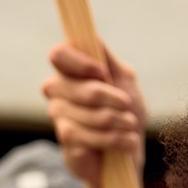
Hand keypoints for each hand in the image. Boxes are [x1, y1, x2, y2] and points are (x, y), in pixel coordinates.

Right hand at [41, 43, 145, 185]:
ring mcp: (58, 116)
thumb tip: (91, 36)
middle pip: (79, 89)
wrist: (129, 151)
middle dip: (112, 99)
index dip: (79, 62)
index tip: (102, 73)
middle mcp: (57, 91)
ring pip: (88, 115)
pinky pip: (87, 136)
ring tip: (130, 126)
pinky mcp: (65, 140)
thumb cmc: (126, 112)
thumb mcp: (124, 79)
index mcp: (70, 70)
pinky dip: (115, 139)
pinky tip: (126, 141)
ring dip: (118, 121)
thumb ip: (107, 58)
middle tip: (127, 105)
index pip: (58, 54)